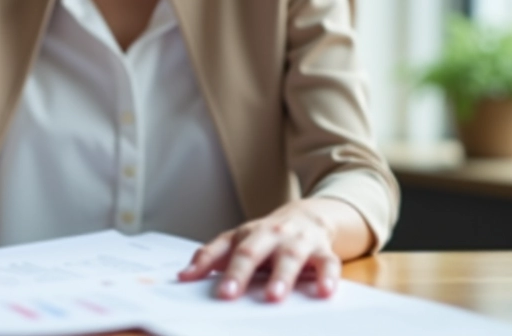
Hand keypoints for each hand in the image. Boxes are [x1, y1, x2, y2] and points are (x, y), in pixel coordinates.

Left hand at [177, 199, 340, 301]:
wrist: (309, 215)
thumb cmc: (267, 236)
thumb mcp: (238, 241)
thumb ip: (211, 257)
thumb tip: (183, 277)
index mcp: (246, 234)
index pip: (222, 248)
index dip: (206, 264)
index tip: (190, 281)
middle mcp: (269, 235)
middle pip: (252, 251)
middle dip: (240, 272)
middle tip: (229, 294)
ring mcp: (296, 241)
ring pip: (289, 257)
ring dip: (282, 276)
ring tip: (274, 296)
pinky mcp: (321, 250)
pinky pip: (327, 262)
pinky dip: (328, 277)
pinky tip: (326, 291)